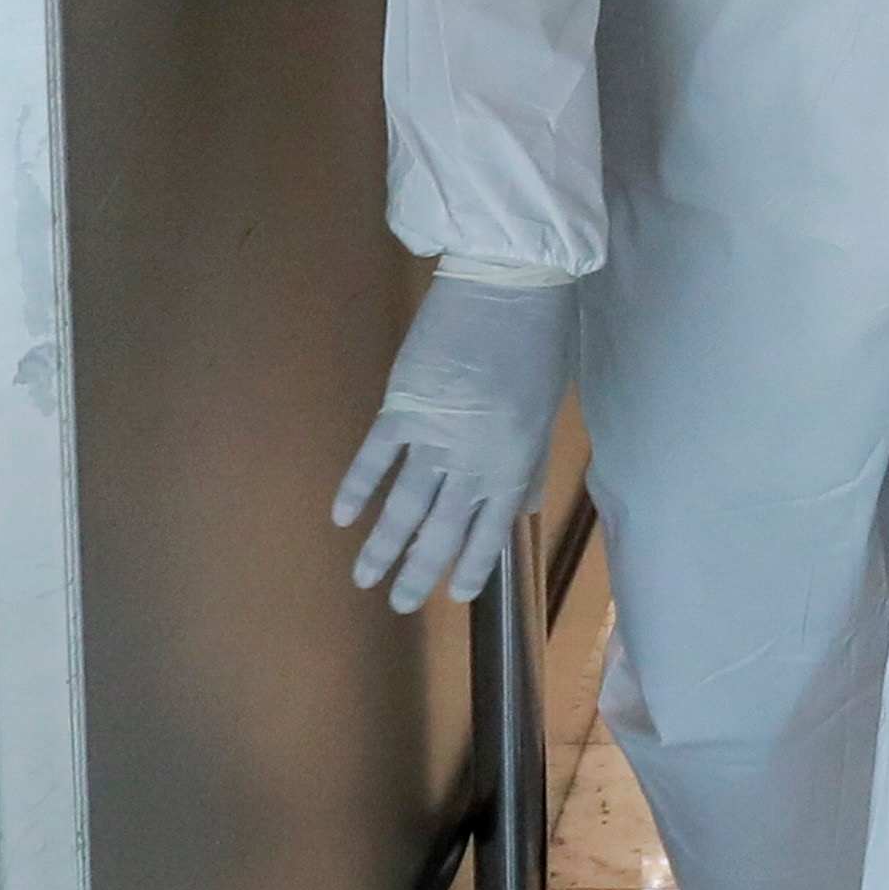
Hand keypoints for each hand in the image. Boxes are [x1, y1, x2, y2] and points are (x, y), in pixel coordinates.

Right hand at [334, 271, 575, 611]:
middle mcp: (472, 463)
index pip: (488, 532)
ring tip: (363, 578)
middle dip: (417, 572)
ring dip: (381, 547)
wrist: (507, 285)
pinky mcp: (401, 407)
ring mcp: (433, 438)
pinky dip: (357, 488)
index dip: (468, 566)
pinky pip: (375, 458)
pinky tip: (342, 517)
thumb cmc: (540, 341)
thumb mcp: (546, 409)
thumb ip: (529, 461)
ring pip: (403, 507)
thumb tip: (522, 502)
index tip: (451, 593)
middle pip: (439, 530)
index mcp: (514, 464)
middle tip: (398, 604)